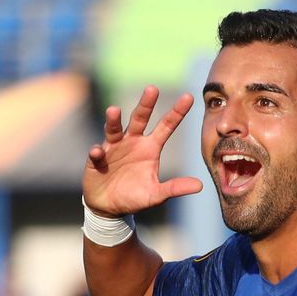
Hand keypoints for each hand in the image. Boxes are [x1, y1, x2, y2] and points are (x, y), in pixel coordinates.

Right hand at [83, 85, 202, 215]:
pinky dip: (97, 153)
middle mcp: (133, 142)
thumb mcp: (156, 194)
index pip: (166, 126)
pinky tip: (97, 153)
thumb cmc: (134, 197)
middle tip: (153, 89)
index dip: (177, 112)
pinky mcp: (96, 160)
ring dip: (113, 121)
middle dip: (146, 104)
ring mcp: (113, 148)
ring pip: (114, 130)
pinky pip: (97, 154)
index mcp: (150, 147)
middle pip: (139, 119)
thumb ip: (175, 188)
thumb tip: (200, 186)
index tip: (189, 97)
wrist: (109, 207)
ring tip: (113, 111)